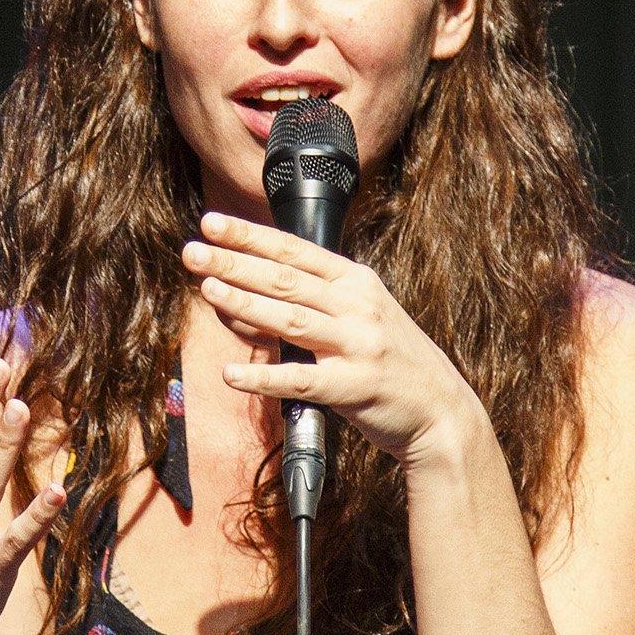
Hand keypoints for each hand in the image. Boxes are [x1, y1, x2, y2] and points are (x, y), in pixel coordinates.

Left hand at [183, 212, 481, 466]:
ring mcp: (357, 345)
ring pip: (291, 320)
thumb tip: (244, 293)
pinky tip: (232, 375)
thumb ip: (313, 301)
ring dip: (244, 305)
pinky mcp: (354, 387)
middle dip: (234, 262)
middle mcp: (358, 306)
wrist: (441, 411)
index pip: (294, 250)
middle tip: (192, 251)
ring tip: (206, 291)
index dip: (250, 235)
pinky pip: (300, 381)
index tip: (211, 223)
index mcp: (356, 282)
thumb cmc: (391, 362)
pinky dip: (264, 378)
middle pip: (285, 279)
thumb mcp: (362, 315)